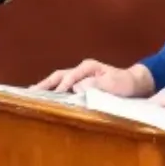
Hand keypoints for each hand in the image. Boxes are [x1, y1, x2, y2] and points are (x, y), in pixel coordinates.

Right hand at [32, 59, 152, 96]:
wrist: (134, 84)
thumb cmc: (125, 83)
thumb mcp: (114, 83)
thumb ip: (97, 84)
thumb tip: (77, 87)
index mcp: (88, 67)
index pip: (70, 76)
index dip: (62, 87)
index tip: (54, 97)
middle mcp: (82, 70)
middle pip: (59, 76)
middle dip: (45, 84)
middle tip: (31, 93)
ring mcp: (80, 77)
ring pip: (59, 80)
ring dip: (46, 87)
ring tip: (32, 95)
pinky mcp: (81, 84)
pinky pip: (64, 86)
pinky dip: (54, 91)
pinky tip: (45, 98)